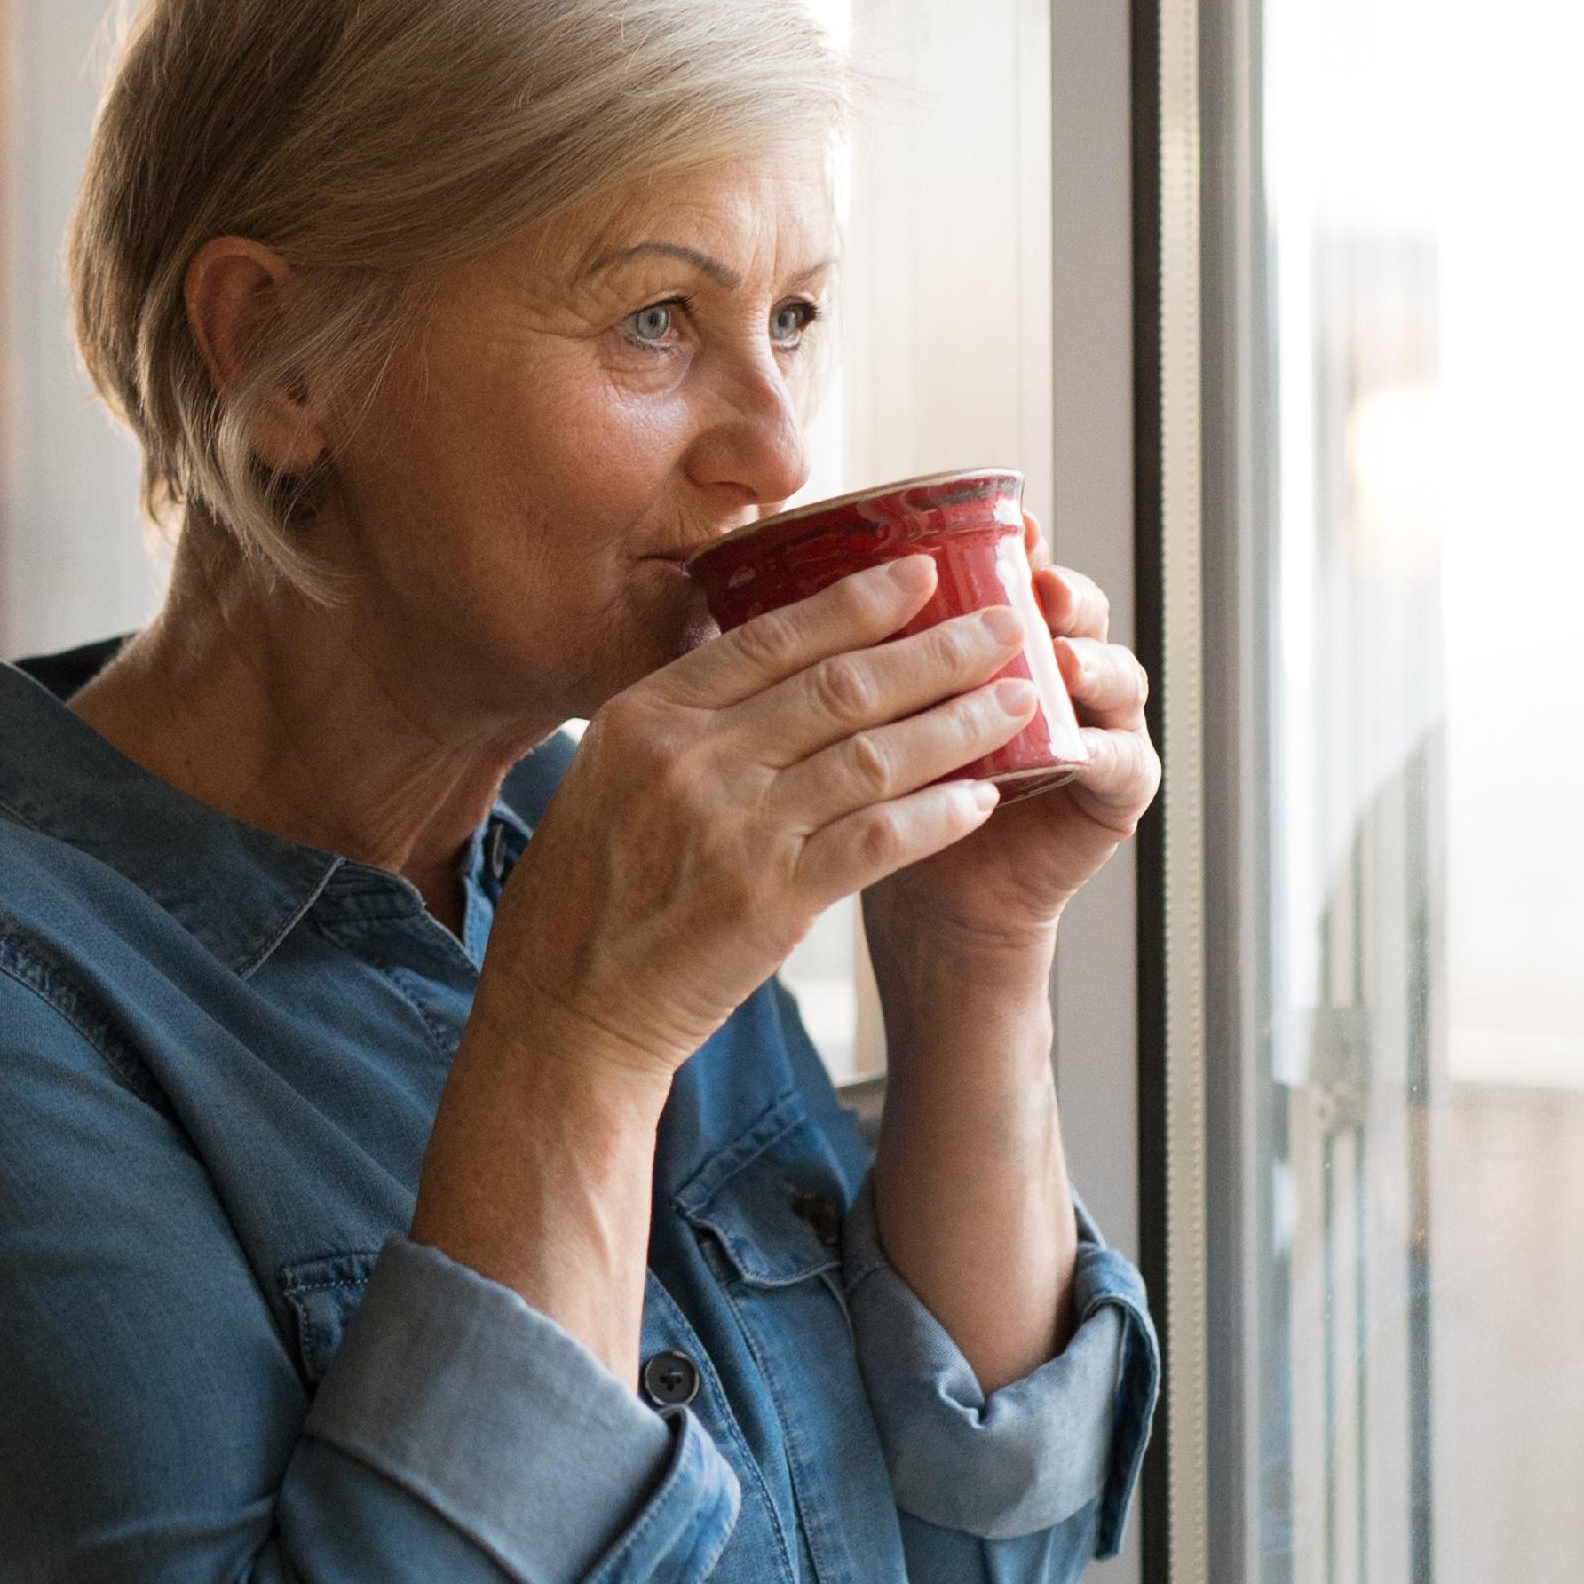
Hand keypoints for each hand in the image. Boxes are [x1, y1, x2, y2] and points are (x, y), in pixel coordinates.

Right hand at [486, 553, 1048, 1080]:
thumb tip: (767, 665)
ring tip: (1018, 702)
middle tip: (1004, 625)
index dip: (857, 602)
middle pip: (838, 686)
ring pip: (873, 756)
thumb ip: (680, 722)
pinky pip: (878, 839)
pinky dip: (938, 814)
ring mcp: (732, 830)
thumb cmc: (585, 895)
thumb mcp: (604, 778)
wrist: (566, 1008)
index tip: (922, 574)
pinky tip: (982, 796)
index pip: (770, 638)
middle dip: (936, 650)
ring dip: (958, 724)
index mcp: (644, 718)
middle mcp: (689, 761)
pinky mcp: (771, 901)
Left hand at [863, 519, 1159, 985]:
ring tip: (1056, 653)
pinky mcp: (1111, 795)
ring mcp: (1091, 727)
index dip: (1001, 545)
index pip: (1004, 573)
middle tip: (1033, 575)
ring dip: (1088, 657)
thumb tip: (754, 570)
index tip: (992, 521)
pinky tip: (1072, 743)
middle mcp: (1047, 670)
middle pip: (1067, 608)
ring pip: (1110, 673)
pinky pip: (1120, 762)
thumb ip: (839, 654)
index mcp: (985, 642)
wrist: (921, 906)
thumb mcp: (852, 721)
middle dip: (1052, 587)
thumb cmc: (876, 803)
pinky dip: (1099, 748)